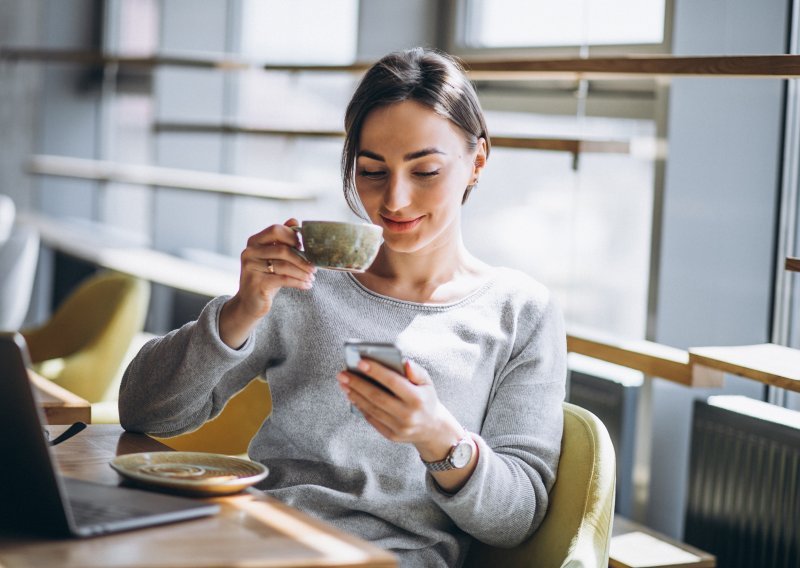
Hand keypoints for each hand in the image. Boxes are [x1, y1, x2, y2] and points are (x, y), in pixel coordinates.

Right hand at [220, 219, 315, 347]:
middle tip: (314, 267)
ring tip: (312, 278)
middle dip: (301, 259)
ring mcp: (250, 267)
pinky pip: (283, 279)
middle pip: (282, 249)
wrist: (251, 303)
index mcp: (254, 241)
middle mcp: (249, 252)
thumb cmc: (266, 277)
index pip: (275, 230)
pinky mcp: (256, 283)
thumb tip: (294, 220)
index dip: (292, 236)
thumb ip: (282, 240)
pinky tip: (307, 286)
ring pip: (284, 266)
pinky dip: (298, 282)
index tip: (305, 247)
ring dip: (302, 272)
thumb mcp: (274, 257)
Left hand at [336, 358, 463, 460]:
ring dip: (355, 394)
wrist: (432, 428)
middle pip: (377, 396)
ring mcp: (399, 427)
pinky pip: (372, 419)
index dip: (375, 371)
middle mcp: (408, 415)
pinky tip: (352, 395)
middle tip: (342, 373)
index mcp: (417, 399)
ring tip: (344, 383)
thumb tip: (403, 362)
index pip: (393, 382)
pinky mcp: (392, 436)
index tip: (359, 362)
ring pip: (371, 408)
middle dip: (357, 383)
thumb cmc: (425, 399)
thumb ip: (417, 371)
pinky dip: (360, 406)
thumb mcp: (427, 383)